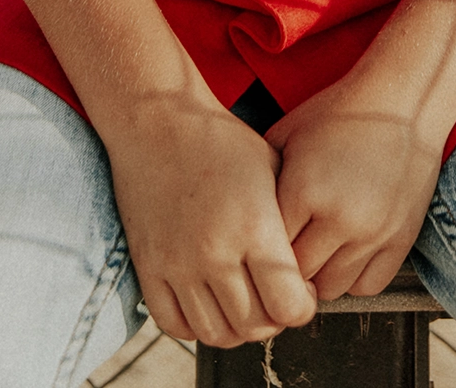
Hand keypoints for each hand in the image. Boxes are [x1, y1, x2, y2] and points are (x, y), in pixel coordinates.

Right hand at [103, 94, 316, 346]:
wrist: (159, 122)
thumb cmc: (221, 140)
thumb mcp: (272, 169)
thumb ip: (291, 222)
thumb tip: (307, 270)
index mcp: (254, 225)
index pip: (289, 305)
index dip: (303, 306)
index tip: (302, 290)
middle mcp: (215, 251)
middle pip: (255, 326)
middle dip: (274, 318)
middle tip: (275, 296)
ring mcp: (178, 263)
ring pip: (217, 334)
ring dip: (238, 327)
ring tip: (245, 300)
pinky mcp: (148, 267)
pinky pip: (175, 325)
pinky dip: (196, 325)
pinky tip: (210, 301)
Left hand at [267, 75, 442, 300]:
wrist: (402, 100)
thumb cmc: (340, 112)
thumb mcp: (289, 132)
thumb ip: (263, 176)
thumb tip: (238, 211)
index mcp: (304, 189)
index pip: (268, 248)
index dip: (262, 246)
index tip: (262, 240)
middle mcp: (339, 216)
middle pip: (298, 275)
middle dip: (288, 266)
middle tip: (286, 250)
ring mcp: (374, 232)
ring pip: (332, 288)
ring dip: (320, 275)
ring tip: (316, 250)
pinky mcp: (401, 239)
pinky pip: (368, 286)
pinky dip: (353, 277)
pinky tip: (346, 252)